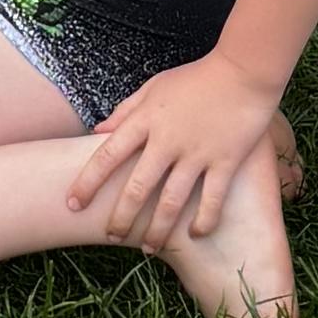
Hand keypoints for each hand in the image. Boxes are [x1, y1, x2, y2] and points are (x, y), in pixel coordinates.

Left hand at [66, 53, 277, 247]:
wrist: (245, 69)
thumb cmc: (197, 77)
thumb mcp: (154, 86)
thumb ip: (126, 110)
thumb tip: (97, 131)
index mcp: (146, 120)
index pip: (107, 156)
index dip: (87, 182)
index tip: (72, 204)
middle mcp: (167, 141)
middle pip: (137, 188)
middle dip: (121, 218)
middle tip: (110, 236)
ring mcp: (197, 153)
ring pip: (171, 201)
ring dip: (158, 229)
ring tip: (149, 247)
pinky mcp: (226, 161)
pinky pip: (212, 199)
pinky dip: (203, 220)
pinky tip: (194, 234)